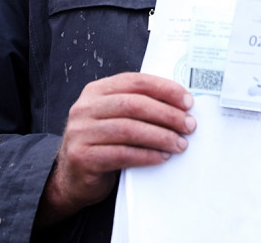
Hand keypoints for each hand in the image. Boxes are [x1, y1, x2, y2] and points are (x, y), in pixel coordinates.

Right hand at [37, 73, 194, 225]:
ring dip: (160, 136)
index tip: (187, 102)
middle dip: (166, 114)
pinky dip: (146, 155)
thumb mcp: (114, 117)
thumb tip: (180, 105)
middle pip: (133, 104)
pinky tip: (162, 157)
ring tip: (180, 144)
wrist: (72, 178)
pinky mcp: (83, 157)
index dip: (164, 89)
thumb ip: (137, 106)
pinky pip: (122, 154)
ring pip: (129, 129)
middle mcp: (85, 108)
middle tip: (189, 125)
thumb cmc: (103, 143)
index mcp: (96, 90)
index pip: (135, 81)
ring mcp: (81, 132)